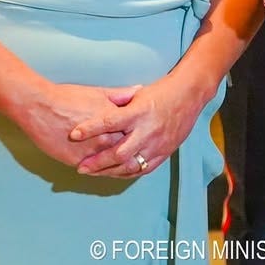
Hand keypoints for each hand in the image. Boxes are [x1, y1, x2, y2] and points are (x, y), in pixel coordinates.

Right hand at [13, 81, 136, 167]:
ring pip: (111, 164)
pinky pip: (94, 171)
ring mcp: (90, 152)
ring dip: (118, 165)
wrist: (40, 107)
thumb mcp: (98, 92)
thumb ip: (120, 95)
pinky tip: (104, 169)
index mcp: (112, 120)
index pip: (134, 133)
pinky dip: (100, 170)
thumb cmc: (68, 97)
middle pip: (125, 151)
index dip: (139, 136)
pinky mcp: (76, 161)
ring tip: (124, 165)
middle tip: (138, 154)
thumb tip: (139, 90)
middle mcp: (103, 138)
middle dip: (132, 153)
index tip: (144, 137)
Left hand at [69, 69, 207, 177]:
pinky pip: (142, 169)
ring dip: (108, 171)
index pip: (110, 121)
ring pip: (129, 165)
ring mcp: (156, 144)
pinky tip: (114, 174)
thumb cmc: (162, 91)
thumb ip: (119, 102)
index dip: (91, 128)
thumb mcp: (138, 93)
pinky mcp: (163, 153)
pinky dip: (126, 173)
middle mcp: (147, 130)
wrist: (190, 95)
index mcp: (139, 112)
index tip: (74, 133)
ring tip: (93, 173)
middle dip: (97, 161)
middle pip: (118, 152)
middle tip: (81, 166)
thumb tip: (96, 107)